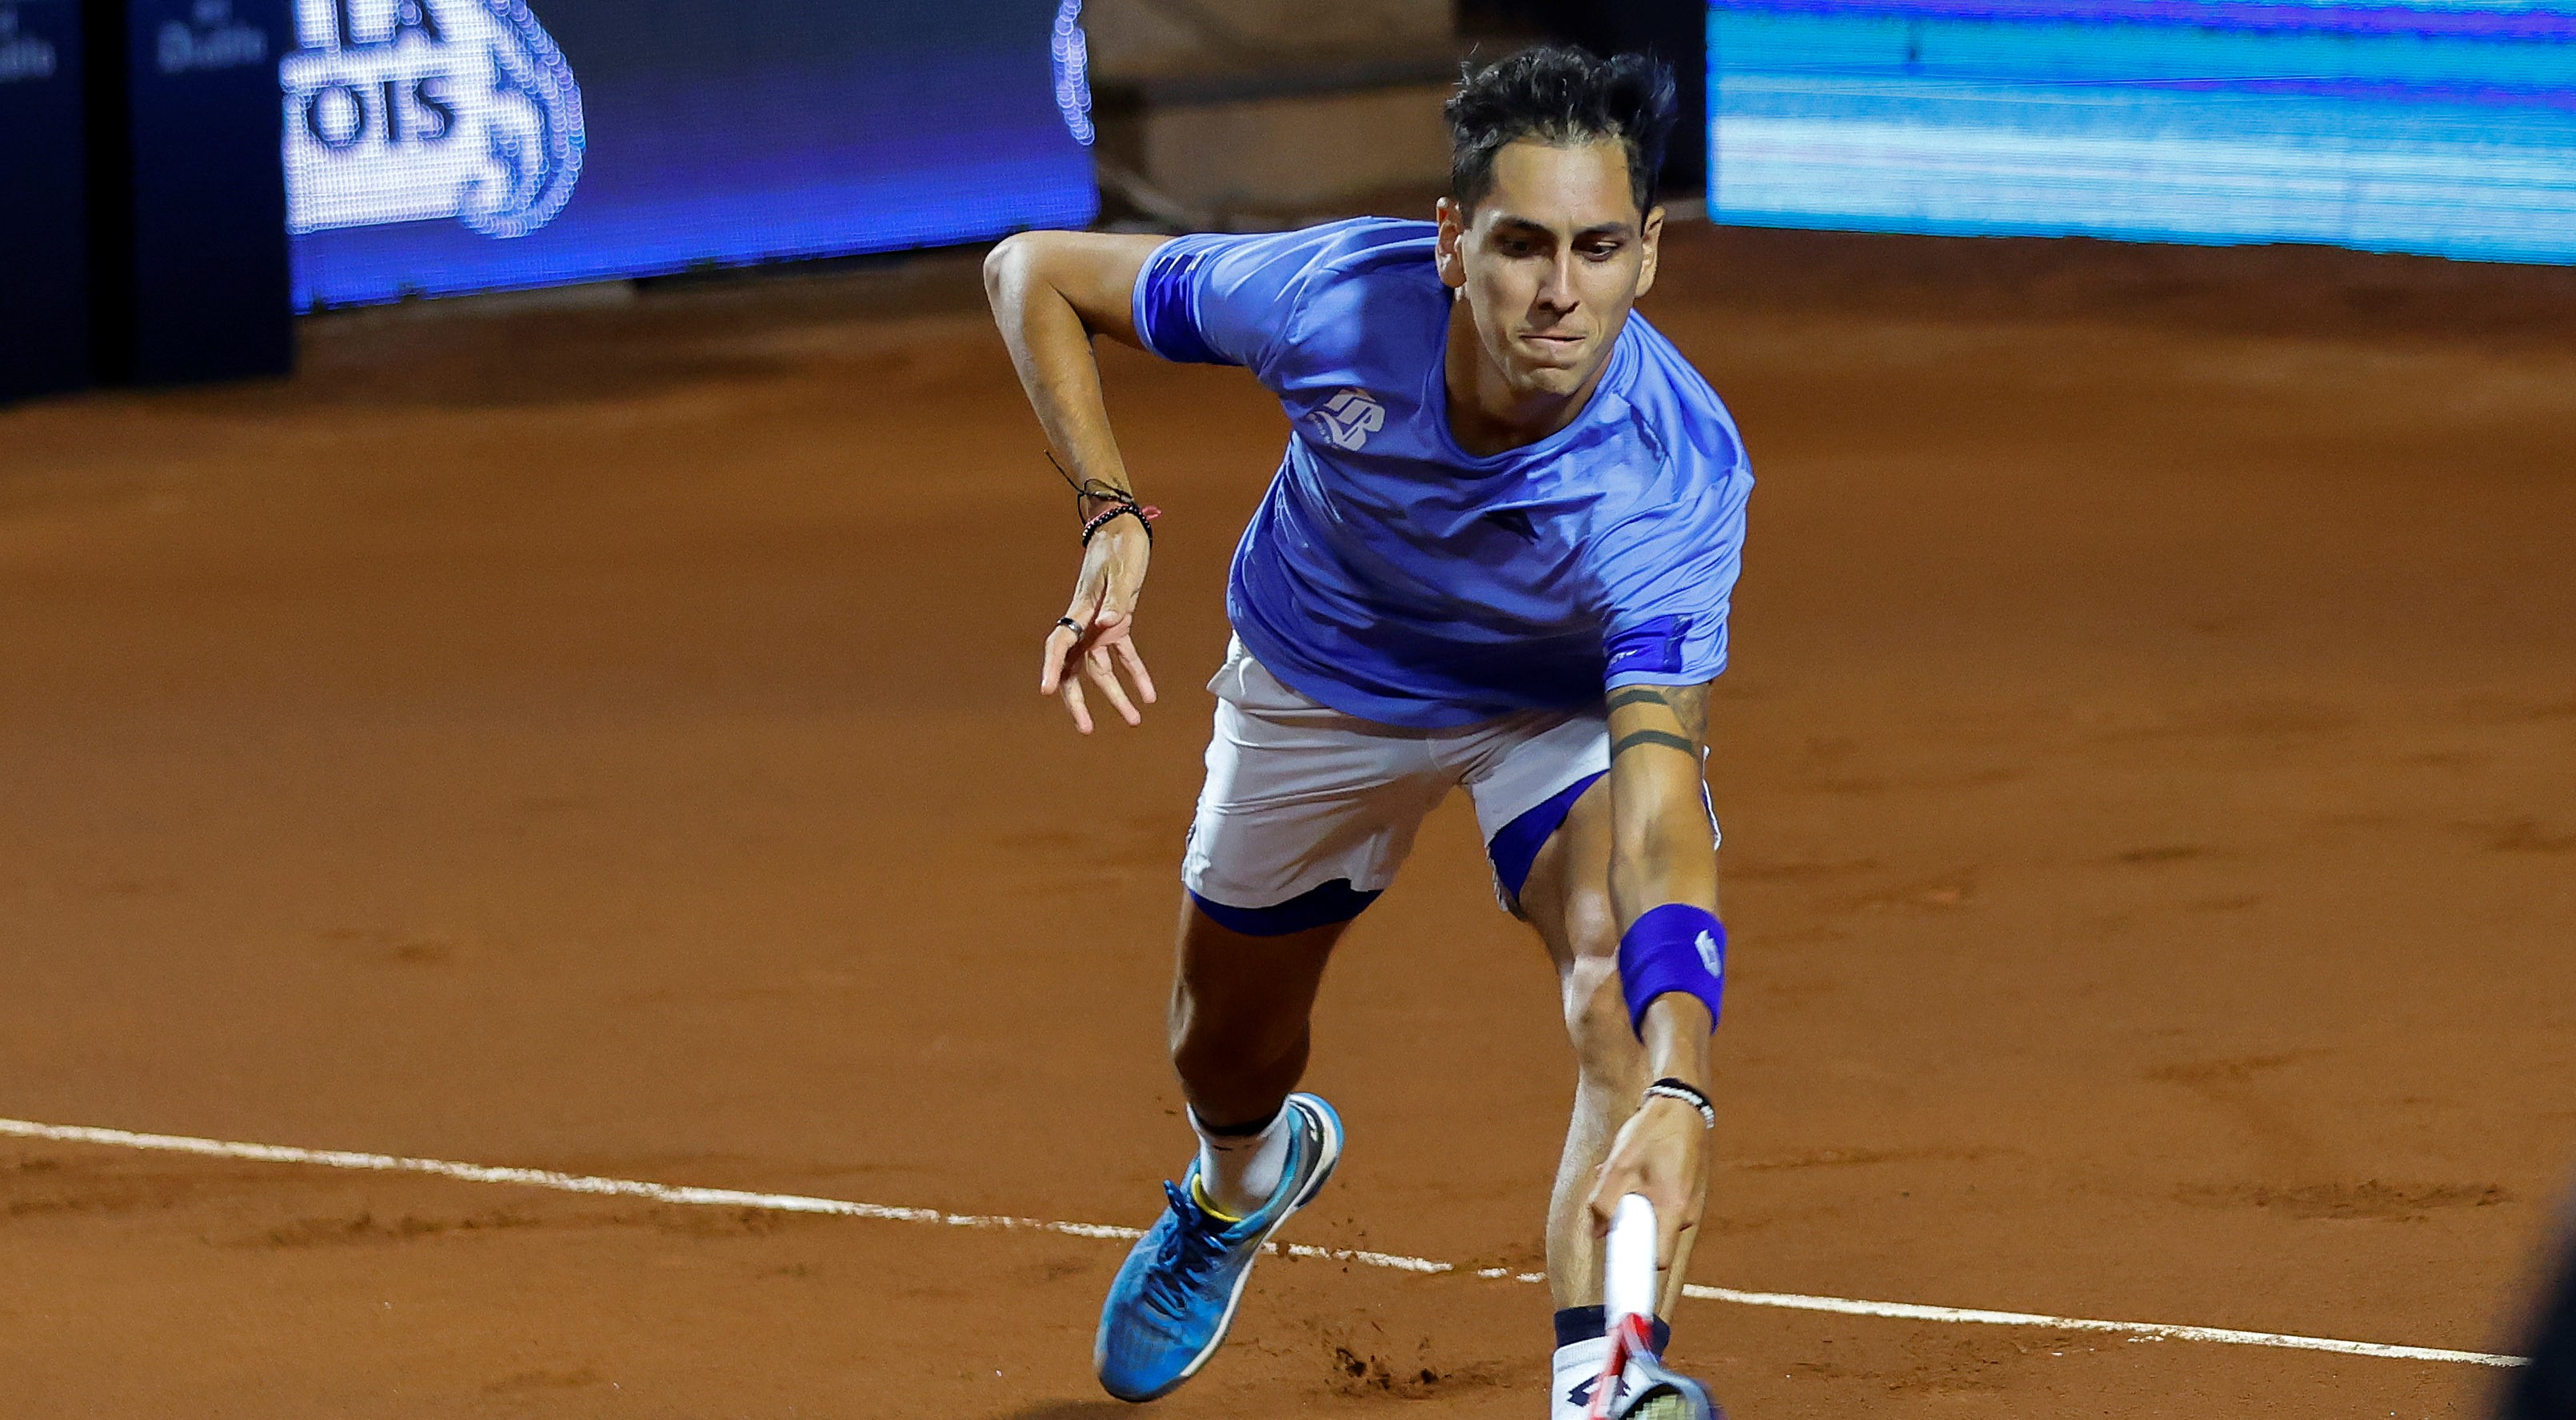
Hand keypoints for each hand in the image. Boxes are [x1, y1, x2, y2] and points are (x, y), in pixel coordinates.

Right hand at [1039, 516, 1155, 732]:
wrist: (1123, 526)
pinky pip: (1125, 655)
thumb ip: (1116, 599)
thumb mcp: (1123, 571)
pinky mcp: (1118, 622)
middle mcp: (1086, 623)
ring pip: (1101, 669)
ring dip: (1116, 695)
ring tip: (1133, 721)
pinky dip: (1137, 675)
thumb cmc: (1122, 546)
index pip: (1060, 644)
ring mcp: (1101, 625)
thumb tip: (1111, 623)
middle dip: (1078, 699)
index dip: (1051, 667)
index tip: (1046, 690)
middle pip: (1074, 668)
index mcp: (1081, 610)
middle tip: (1085, 729)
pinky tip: (1149, 695)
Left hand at [1587, 1094, 1708, 1296]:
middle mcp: (1688, 1213)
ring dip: (1637, 1212)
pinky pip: (1665, 1207)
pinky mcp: (1690, 1191)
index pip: (1659, 1262)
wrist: (1682, 1104)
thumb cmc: (1651, 1134)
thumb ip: (1604, 1203)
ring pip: (1658, 1222)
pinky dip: (1648, 1199)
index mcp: (1673, 1211)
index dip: (1639, 1272)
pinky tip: (1635, 1172)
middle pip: (1657, 1243)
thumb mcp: (1618, 1166)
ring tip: (1623, 1180)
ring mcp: (1692, 1203)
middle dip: (1633, 1235)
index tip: (1622, 1281)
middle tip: (1613, 1220)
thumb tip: (1600, 1233)